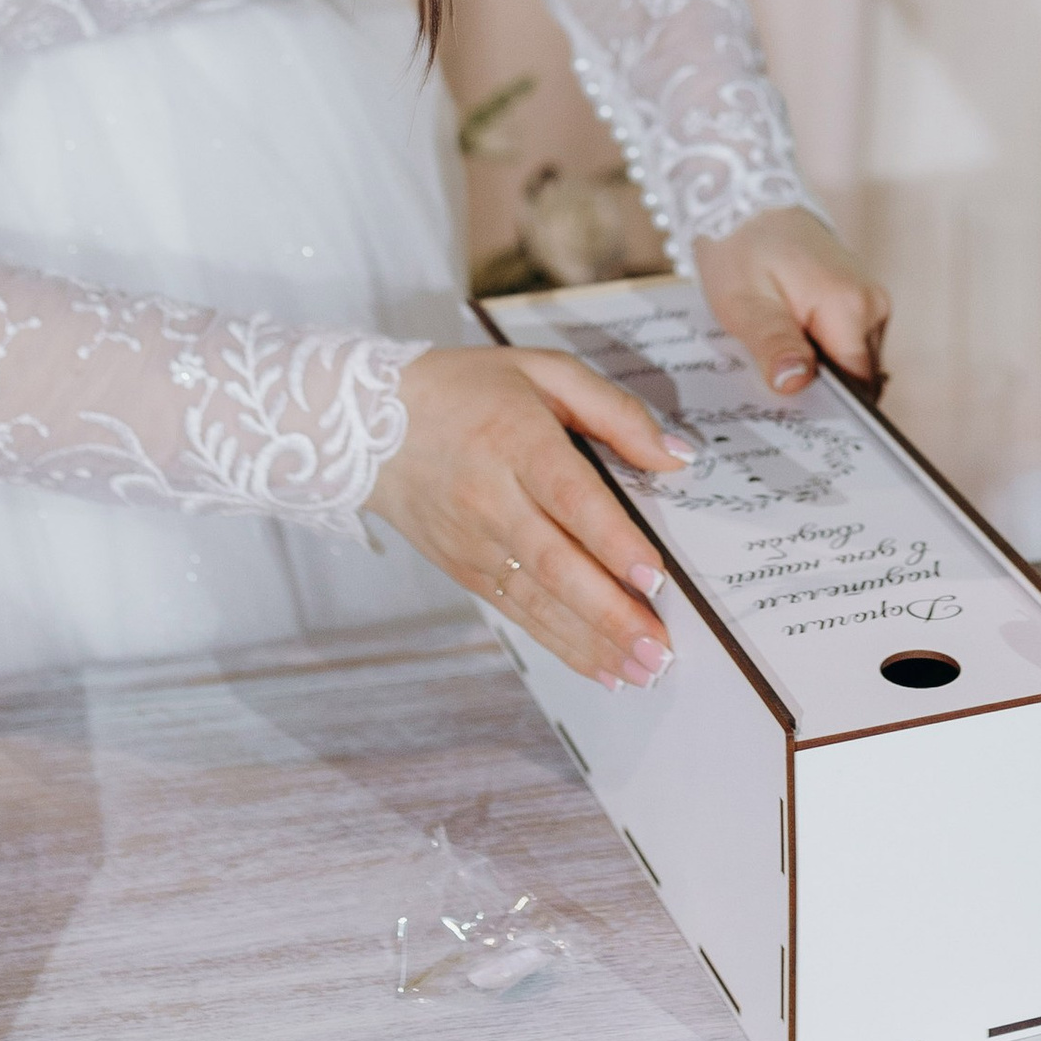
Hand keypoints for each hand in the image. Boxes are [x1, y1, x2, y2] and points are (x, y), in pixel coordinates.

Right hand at [369, 342, 689, 686]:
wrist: (363, 425)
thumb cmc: (469, 390)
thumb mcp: (545, 371)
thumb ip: (616, 411)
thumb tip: (678, 456)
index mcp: (515, 440)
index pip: (569, 497)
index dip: (612, 541)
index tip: (654, 577)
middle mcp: (491, 498)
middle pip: (556, 564)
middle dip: (611, 614)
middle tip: (659, 649)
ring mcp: (474, 542)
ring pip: (538, 601)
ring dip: (592, 641)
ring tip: (642, 670)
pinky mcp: (464, 570)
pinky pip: (517, 613)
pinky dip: (560, 643)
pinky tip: (600, 667)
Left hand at [694, 204, 891, 396]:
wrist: (748, 200)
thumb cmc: (742, 248)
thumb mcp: (745, 302)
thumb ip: (774, 343)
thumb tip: (796, 384)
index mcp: (850, 306)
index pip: (857, 384)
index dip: (829, 407)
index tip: (795, 419)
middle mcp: (873, 304)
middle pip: (857, 375)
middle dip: (823, 391)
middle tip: (774, 390)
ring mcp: (871, 300)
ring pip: (852, 360)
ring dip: (821, 370)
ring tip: (777, 361)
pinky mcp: (860, 298)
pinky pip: (847, 341)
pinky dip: (822, 351)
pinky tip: (788, 345)